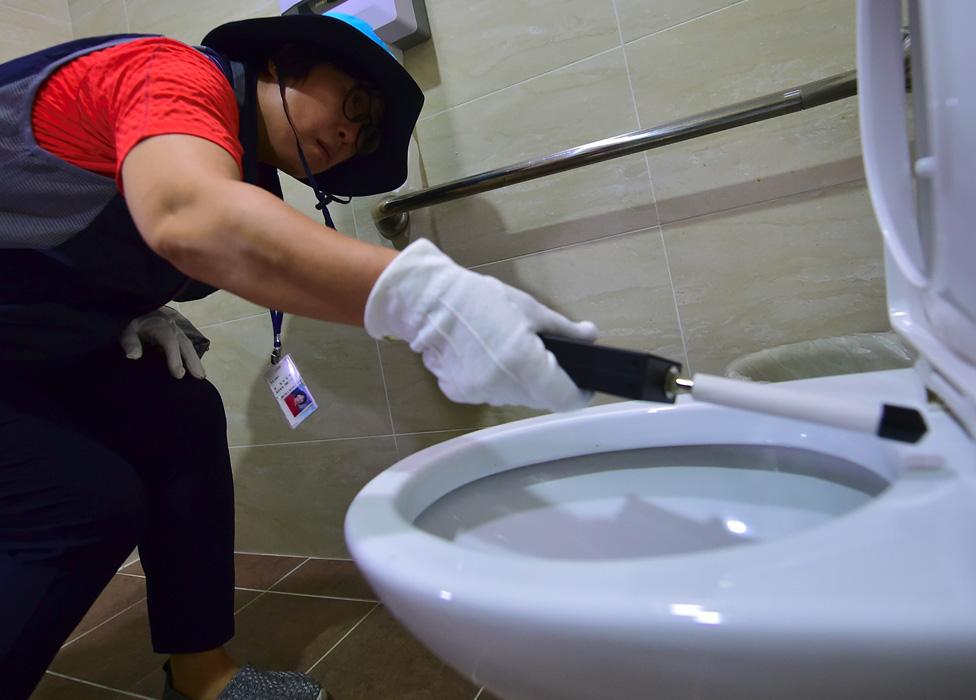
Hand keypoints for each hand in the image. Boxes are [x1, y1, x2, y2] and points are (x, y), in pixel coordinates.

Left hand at [120, 309, 206, 379]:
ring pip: (189, 346)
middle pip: (185, 344)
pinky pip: (188, 348)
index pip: (170, 341)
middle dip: (192, 361)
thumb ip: (130, 343)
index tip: (179, 374)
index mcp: (160, 326)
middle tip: (199, 377)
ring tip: (201, 376)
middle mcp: (173, 328)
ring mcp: (178, 333)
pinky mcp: (179, 338)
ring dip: (196, 361)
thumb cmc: (135, 326)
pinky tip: (197, 370)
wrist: (141, 315)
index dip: (175, 358)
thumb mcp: (127, 332)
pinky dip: (193, 359)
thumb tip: (133, 356)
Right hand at [364, 239, 597, 411]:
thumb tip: (590, 337)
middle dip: (548, 382)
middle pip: (540, 399)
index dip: (579, 393)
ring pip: (514, 397)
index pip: (565, 399)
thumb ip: (564, 329)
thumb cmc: (482, 300)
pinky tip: (485, 356)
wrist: (429, 304)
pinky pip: (489, 393)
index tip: (582, 382)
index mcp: (525, 365)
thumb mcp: (530, 308)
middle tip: (543, 355)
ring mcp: (480, 394)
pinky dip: (495, 380)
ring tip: (510, 351)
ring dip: (521, 382)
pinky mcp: (460, 394)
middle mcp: (504, 387)